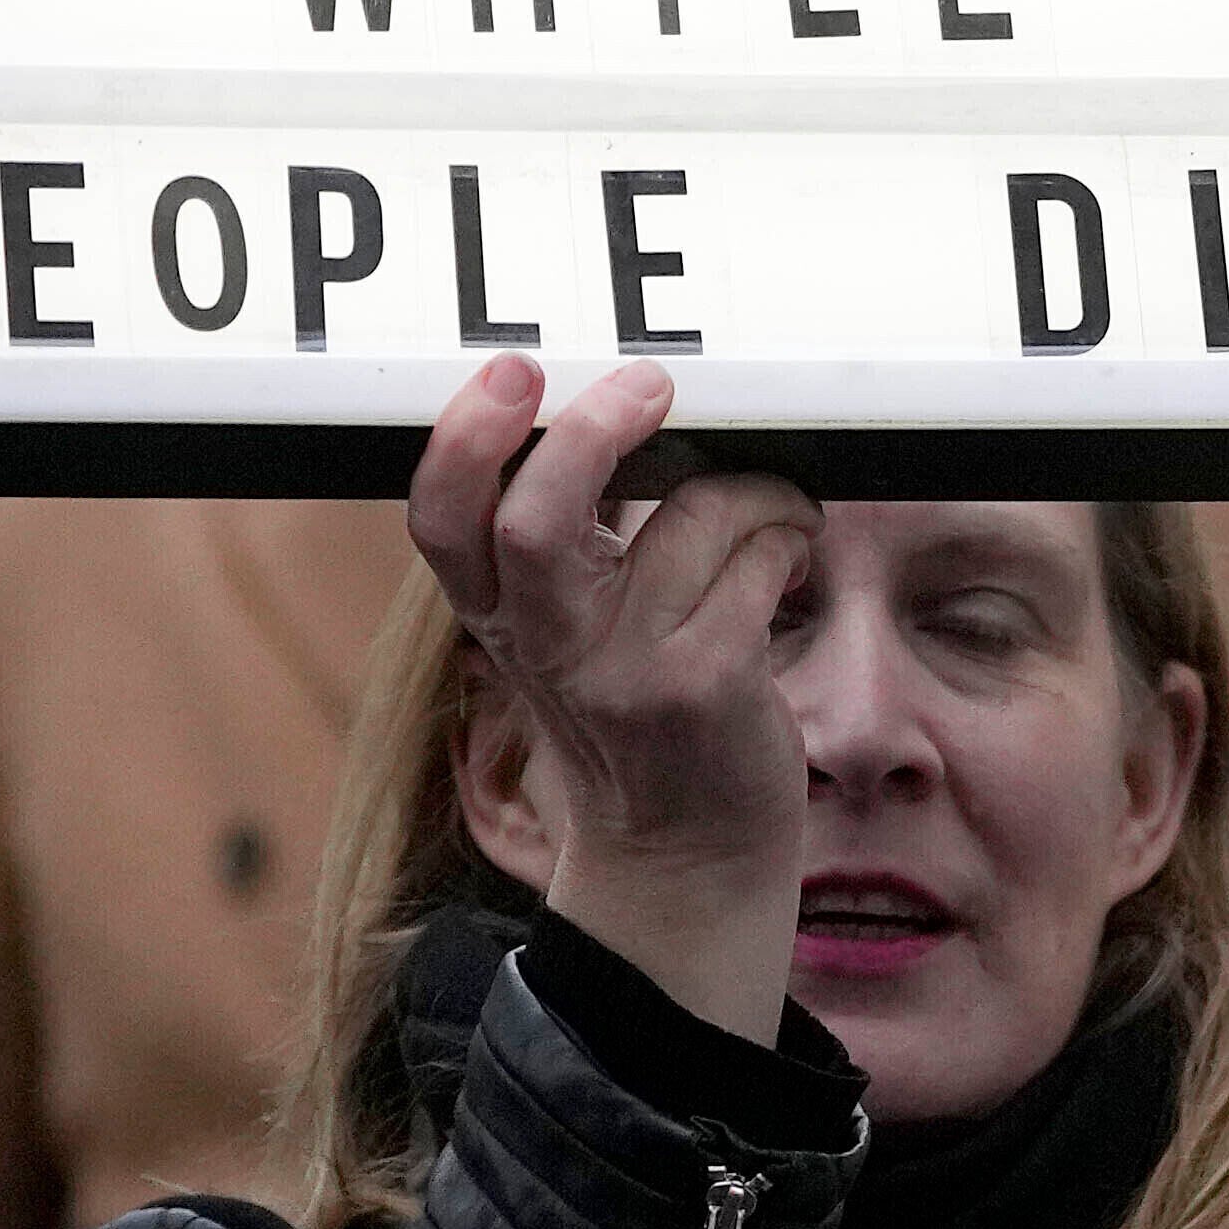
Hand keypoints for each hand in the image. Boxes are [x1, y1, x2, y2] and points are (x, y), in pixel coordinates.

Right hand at [405, 355, 818, 1044]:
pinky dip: (786, 537)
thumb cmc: (637, 710)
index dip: (464, 440)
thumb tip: (622, 405)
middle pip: (537, 520)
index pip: (442, 519)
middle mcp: (547, 645)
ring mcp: (625, 673)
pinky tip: (785, 561)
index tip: (514, 372)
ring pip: (688, 518)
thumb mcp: (566, 632)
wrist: (685, 856)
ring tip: (772, 510)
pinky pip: (756, 561)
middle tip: (650, 385)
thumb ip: (562, 541)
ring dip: (751, 490)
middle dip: (597, 432)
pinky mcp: (704, 689)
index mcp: (499, 615)